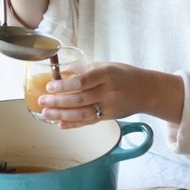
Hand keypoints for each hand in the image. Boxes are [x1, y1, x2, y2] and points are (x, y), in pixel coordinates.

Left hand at [38, 62, 183, 128]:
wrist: (147, 90)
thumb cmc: (123, 74)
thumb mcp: (104, 65)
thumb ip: (82, 68)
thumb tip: (60, 71)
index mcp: (106, 74)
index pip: (82, 82)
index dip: (65, 86)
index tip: (50, 86)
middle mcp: (108, 92)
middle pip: (80, 99)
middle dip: (58, 101)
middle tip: (42, 101)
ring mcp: (110, 107)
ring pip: (83, 113)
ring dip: (62, 114)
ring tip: (46, 113)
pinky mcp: (109, 117)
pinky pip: (89, 122)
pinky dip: (74, 124)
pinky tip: (60, 124)